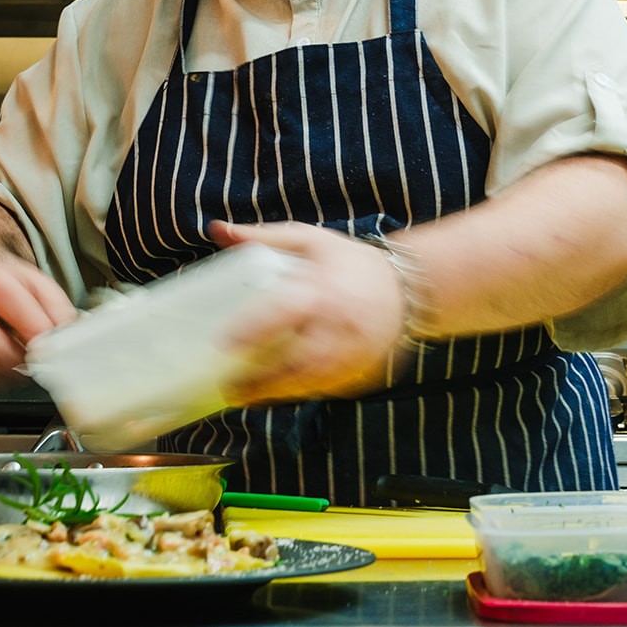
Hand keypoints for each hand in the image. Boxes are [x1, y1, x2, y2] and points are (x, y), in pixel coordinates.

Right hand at [0, 256, 77, 386]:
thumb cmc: (5, 285)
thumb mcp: (38, 284)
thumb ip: (57, 308)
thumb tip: (66, 335)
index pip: (15, 311)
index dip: (38, 334)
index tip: (51, 347)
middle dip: (19, 357)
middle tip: (35, 356)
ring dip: (8, 370)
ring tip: (20, 356)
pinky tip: (1, 360)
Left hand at [207, 222, 408, 403]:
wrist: (409, 286)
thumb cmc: (352, 262)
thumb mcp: (310, 241)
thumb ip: (263, 237)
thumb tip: (217, 230)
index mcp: (323, 290)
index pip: (285, 311)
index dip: (254, 329)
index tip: (223, 342)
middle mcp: (340, 325)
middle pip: (298, 360)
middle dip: (263, 380)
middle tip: (229, 388)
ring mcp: (355, 351)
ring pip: (313, 381)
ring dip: (278, 392)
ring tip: (247, 396)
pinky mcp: (363, 369)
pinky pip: (329, 387)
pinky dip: (301, 392)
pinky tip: (279, 393)